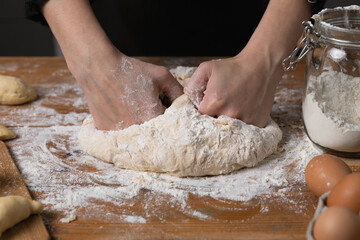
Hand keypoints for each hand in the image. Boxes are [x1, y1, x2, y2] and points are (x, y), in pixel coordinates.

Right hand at [41, 0, 182, 129]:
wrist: (99, 67)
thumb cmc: (131, 70)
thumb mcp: (162, 76)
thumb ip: (178, 93)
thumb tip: (188, 106)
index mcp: (152, 116)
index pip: (169, 127)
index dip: (168, 119)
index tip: (163, 111)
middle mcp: (136, 128)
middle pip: (153, 134)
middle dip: (155, 125)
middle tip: (145, 109)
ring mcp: (119, 132)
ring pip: (136, 137)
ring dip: (138, 128)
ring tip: (131, 109)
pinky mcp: (105, 131)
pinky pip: (120, 135)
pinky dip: (122, 127)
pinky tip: (120, 112)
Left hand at [184, 50, 282, 127]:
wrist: (261, 65)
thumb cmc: (233, 67)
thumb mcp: (206, 69)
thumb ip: (191, 85)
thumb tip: (186, 101)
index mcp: (214, 103)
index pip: (199, 119)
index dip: (201, 114)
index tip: (206, 108)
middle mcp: (229, 114)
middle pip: (214, 127)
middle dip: (213, 120)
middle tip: (219, 109)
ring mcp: (245, 121)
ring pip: (230, 130)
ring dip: (228, 123)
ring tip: (233, 108)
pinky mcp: (257, 123)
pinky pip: (245, 130)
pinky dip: (243, 124)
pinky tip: (244, 111)